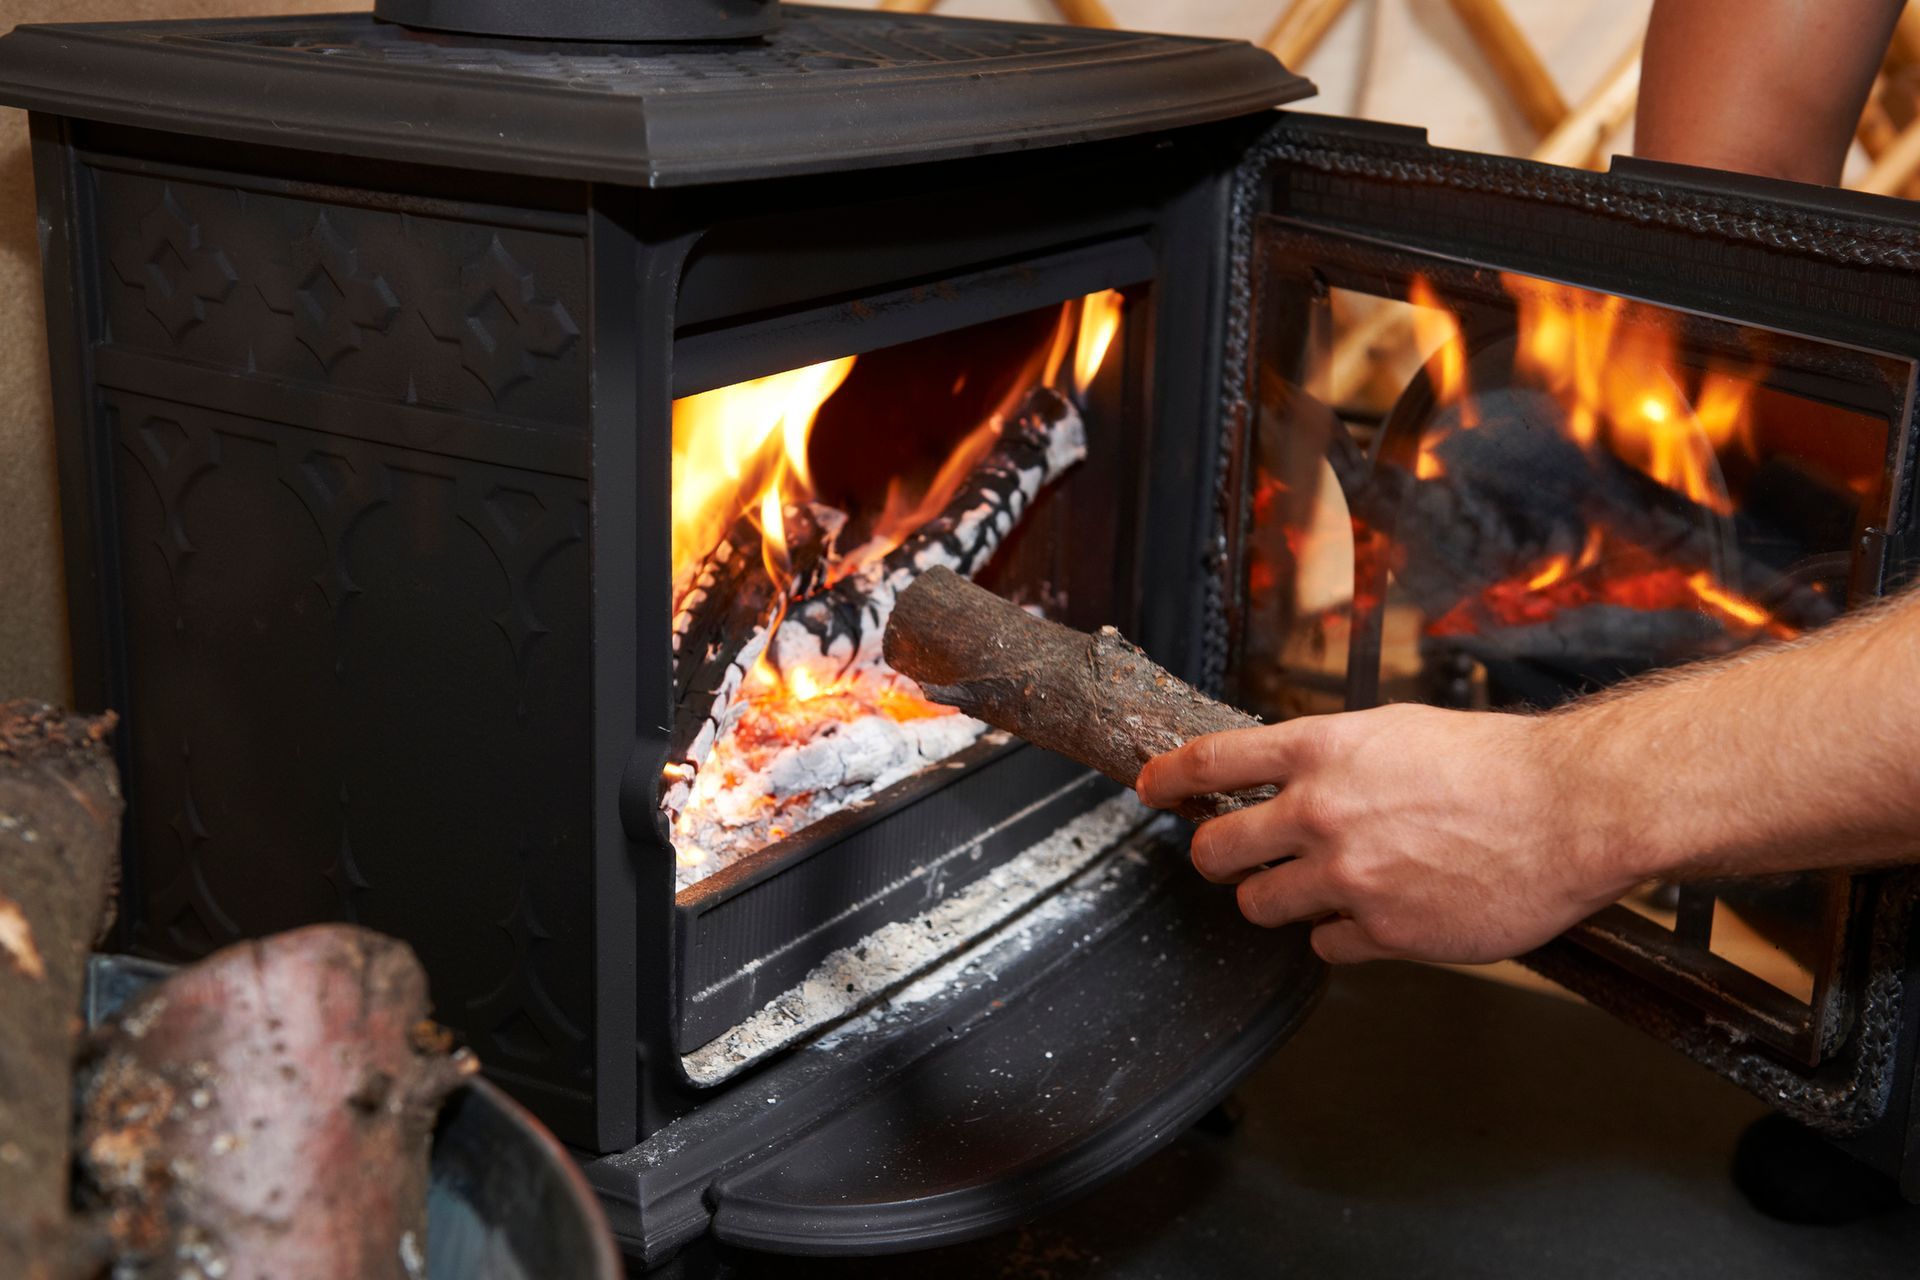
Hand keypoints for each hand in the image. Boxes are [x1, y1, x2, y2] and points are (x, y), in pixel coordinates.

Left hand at [1135, 704, 1638, 964]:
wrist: (1569, 810)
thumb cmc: (1494, 764)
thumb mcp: (1396, 731)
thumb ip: (1332, 756)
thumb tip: (1286, 775)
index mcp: (1322, 751)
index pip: (1210, 761)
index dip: (1167, 778)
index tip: (1148, 788)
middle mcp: (1322, 812)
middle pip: (1218, 849)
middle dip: (1215, 857)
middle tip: (1227, 859)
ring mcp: (1349, 876)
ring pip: (1263, 905)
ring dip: (1277, 899)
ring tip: (1315, 887)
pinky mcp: (1384, 930)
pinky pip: (1326, 944)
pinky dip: (1340, 934)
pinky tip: (1375, 915)